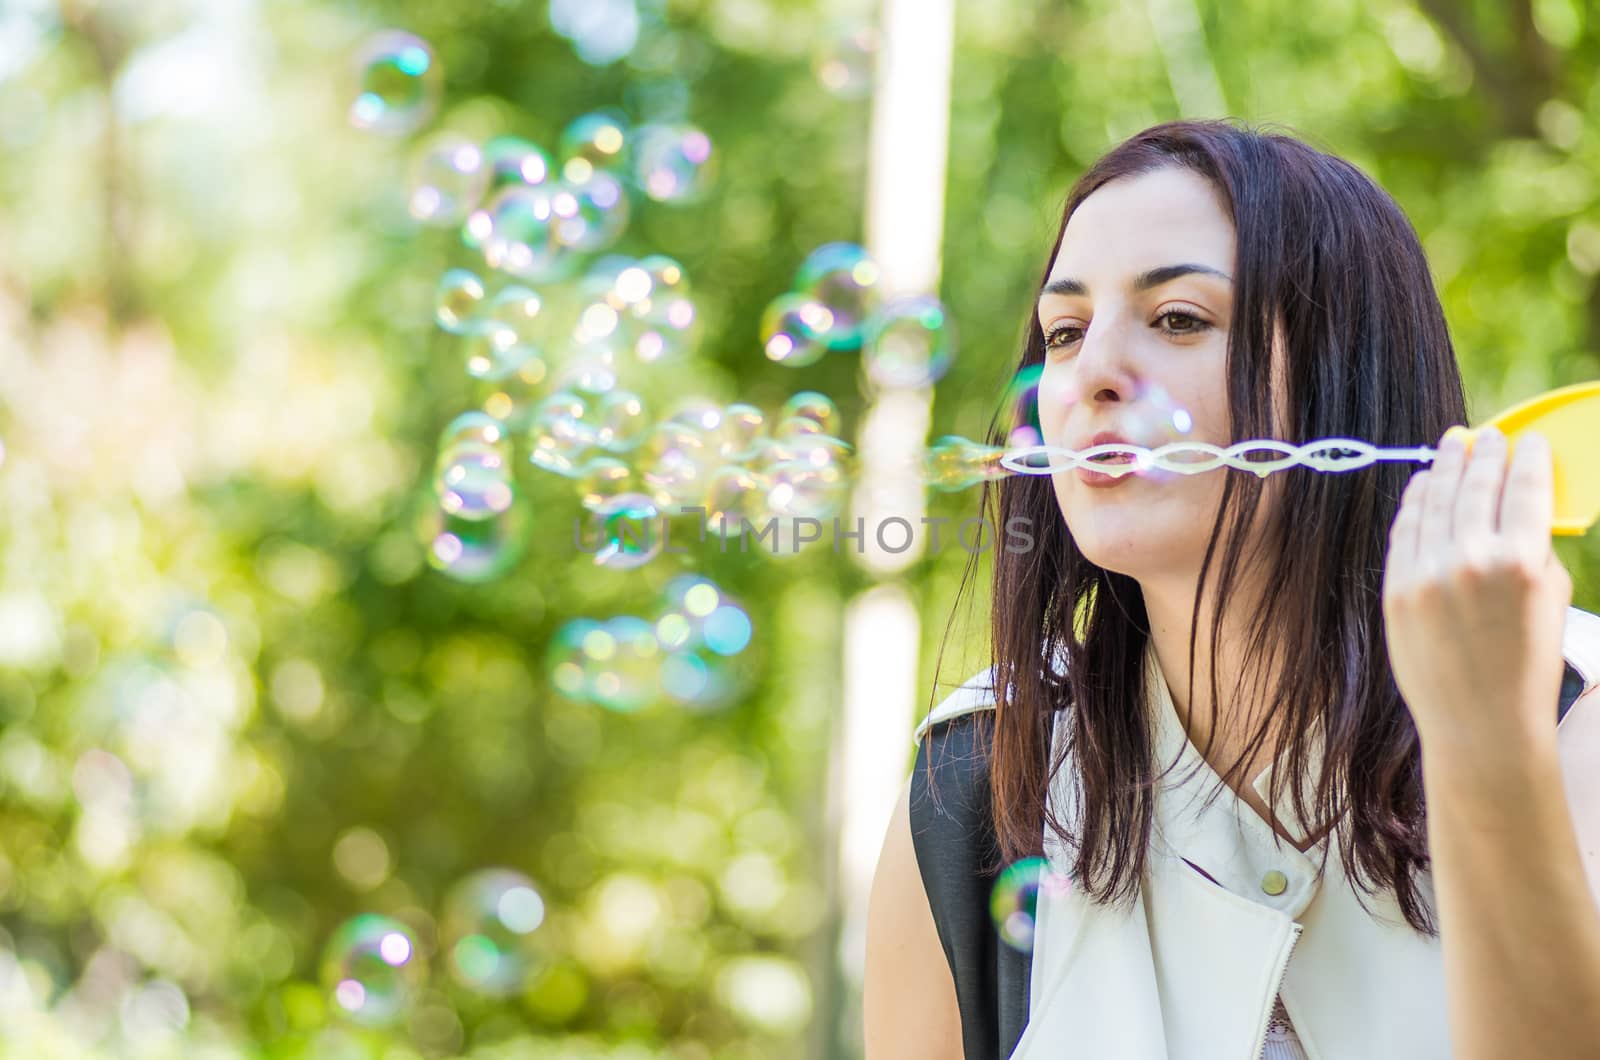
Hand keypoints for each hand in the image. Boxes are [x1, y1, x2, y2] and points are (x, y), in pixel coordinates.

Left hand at [1382, 425, 1571, 759]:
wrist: (1479, 723)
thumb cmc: (1526, 663)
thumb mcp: (1551, 600)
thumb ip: (1535, 548)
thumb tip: (1518, 502)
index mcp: (1521, 562)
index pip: (1525, 488)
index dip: (1528, 457)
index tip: (1528, 441)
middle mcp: (1470, 561)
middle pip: (1475, 486)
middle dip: (1484, 454)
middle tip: (1486, 436)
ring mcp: (1426, 574)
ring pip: (1435, 501)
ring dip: (1446, 468)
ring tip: (1453, 446)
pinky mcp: (1395, 589)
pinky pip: (1405, 530)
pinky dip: (1416, 501)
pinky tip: (1424, 484)